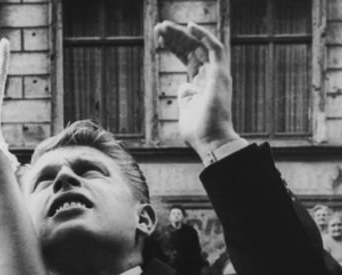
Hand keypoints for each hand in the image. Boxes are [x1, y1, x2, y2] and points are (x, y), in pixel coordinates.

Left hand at [154, 21, 238, 157]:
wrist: (210, 142)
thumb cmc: (198, 132)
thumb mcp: (186, 111)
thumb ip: (185, 97)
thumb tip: (184, 86)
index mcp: (201, 83)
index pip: (188, 58)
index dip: (175, 47)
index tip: (159, 39)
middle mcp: (210, 75)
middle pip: (192, 48)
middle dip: (175, 37)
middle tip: (158, 27)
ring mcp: (217, 73)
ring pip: (200, 44)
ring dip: (183, 33)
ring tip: (164, 26)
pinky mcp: (221, 74)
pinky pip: (215, 47)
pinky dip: (204, 35)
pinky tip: (189, 26)